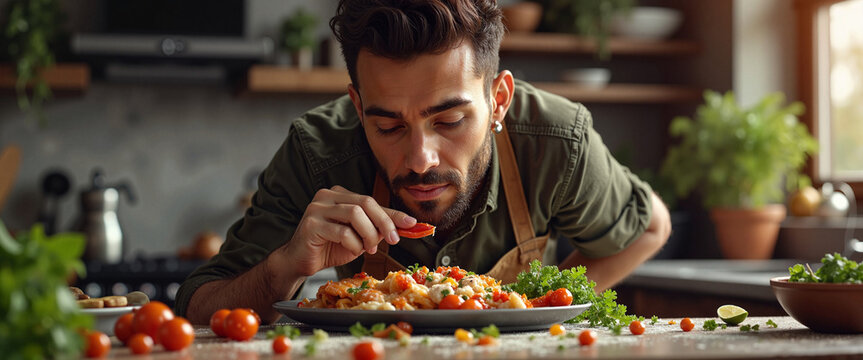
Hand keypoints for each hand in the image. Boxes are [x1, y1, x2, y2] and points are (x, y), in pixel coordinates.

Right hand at [275, 185, 415, 276]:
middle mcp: (327, 196)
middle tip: (392, 240)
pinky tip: (353, 250)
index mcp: (340, 195)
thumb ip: (378, 229)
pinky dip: (353, 243)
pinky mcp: (311, 224)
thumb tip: (406, 225)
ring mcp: (317, 208)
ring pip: (355, 214)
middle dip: (383, 222)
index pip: (372, 201)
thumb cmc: (329, 248)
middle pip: (365, 203)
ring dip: (368, 235)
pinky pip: (341, 231)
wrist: (300, 261)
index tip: (411, 223)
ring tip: (369, 249)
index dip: (393, 213)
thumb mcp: (360, 237)